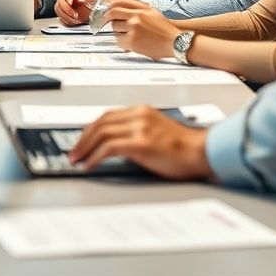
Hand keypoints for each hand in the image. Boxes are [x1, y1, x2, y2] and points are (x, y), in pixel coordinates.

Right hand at [55, 0, 92, 25]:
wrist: (88, 10)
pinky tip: (75, 21)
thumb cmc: (89, 1)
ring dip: (68, 17)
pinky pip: (61, 18)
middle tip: (76, 15)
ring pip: (59, 11)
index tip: (71, 3)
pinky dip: (67, 21)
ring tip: (77, 20)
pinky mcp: (60, 14)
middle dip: (68, 10)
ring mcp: (60, 6)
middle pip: (60, 3)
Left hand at [67, 105, 212, 179]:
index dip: (90, 130)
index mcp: (141, 111)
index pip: (107, 116)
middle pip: (100, 123)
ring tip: (77, 160)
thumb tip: (113, 147)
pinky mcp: (142, 143)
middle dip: (82, 139)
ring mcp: (140, 128)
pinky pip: (110, 147)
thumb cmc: (183, 148)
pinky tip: (90, 164)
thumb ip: (136, 133)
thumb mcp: (155, 133)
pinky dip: (96, 156)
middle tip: (73, 152)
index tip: (80, 141)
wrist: (202, 152)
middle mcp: (139, 115)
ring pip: (102, 133)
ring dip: (85, 148)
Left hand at [105, 0, 178, 60]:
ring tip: (126, 34)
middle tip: (107, 21)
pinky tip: (128, 42)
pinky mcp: (132, 42)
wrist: (175, 42)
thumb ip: (139, 7)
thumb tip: (125, 4)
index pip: (118, 4)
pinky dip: (121, 42)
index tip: (106, 9)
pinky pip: (119, 41)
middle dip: (109, 18)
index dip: (109, 6)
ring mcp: (133, 30)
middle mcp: (136, 18)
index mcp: (141, 10)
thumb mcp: (153, 12)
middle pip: (113, 15)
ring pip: (115, 28)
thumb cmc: (166, 29)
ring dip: (117, 31)